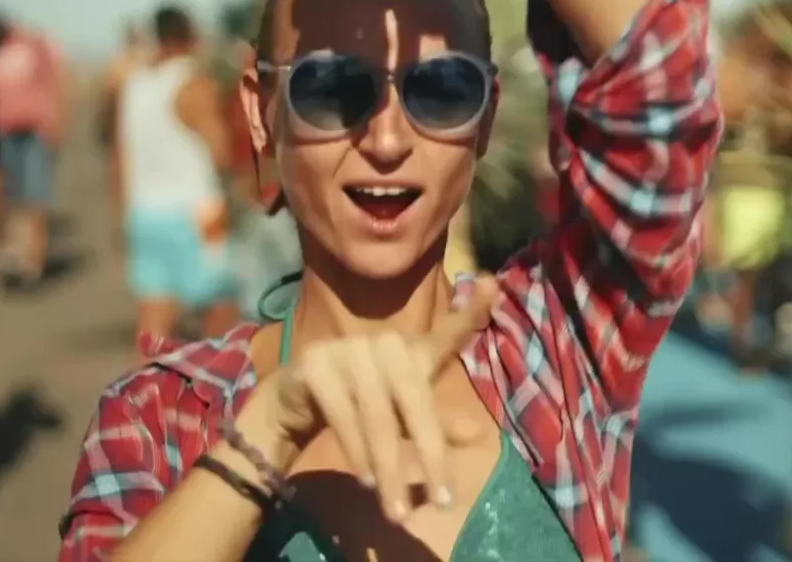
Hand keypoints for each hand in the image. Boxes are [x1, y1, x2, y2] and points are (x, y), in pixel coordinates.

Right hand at [239, 275, 498, 520]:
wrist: (295, 402)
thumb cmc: (362, 402)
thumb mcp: (404, 415)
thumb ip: (438, 423)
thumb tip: (475, 433)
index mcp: (409, 350)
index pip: (445, 332)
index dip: (471, 311)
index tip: (495, 284)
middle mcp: (383, 343)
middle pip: (414, 400)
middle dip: (430, 454)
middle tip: (442, 499)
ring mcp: (347, 350)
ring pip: (377, 417)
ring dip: (389, 467)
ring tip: (398, 507)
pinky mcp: (315, 365)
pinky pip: (342, 416)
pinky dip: (357, 452)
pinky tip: (367, 479)